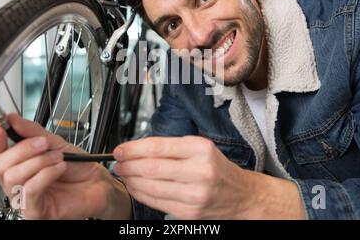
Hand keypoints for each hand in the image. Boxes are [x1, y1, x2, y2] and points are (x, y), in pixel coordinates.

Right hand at [0, 113, 130, 219]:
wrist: (98, 183)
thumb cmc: (78, 167)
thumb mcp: (55, 143)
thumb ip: (32, 132)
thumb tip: (12, 118)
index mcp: (19, 165)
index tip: (1, 126)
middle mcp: (17, 183)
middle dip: (22, 150)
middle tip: (44, 144)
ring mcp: (24, 199)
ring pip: (13, 177)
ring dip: (39, 162)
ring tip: (58, 157)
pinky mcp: (34, 212)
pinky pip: (30, 190)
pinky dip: (46, 174)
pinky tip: (60, 168)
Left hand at [113, 135, 305, 218]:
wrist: (242, 196)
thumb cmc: (218, 169)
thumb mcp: (200, 148)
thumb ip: (171, 147)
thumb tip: (137, 149)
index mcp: (200, 149)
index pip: (157, 147)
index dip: (133, 149)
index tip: (120, 150)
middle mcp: (199, 171)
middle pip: (151, 168)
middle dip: (128, 165)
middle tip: (118, 163)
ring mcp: (195, 195)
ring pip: (151, 187)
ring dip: (131, 181)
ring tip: (124, 174)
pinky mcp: (190, 213)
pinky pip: (157, 203)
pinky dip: (141, 194)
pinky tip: (136, 187)